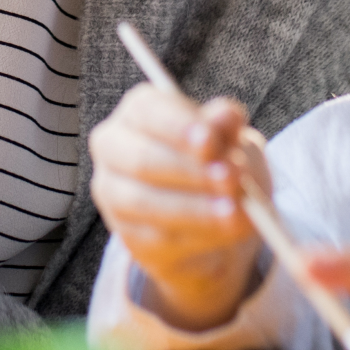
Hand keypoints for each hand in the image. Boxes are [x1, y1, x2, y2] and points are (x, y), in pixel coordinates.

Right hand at [86, 84, 269, 330]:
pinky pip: (158, 237)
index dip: (180, 128)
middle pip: (142, 159)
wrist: (209, 209)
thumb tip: (227, 115)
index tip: (211, 141)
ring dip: (195, 208)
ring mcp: (115, 194)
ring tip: (235, 210)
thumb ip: (225, 126)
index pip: (149, 113)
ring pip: (146, 203)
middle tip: (232, 178)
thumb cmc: (213, 159)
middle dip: (190, 171)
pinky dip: (197, 234)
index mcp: (139, 111)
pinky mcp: (127, 234)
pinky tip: (226, 229)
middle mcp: (115, 147)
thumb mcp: (226, 137)